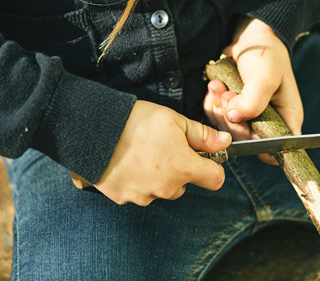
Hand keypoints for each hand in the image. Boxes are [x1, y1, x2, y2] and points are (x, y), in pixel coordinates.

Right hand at [94, 100, 230, 205]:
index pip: (215, 179)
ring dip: (157, 176)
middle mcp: (167, 188)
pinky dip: (136, 181)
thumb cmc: (137, 121)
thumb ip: (203, 135)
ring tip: (141, 152)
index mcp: (184, 168)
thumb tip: (224, 143)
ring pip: (161, 189)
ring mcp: (144, 195)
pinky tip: (127, 161)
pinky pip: (139, 192)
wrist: (95, 130)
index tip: (202, 156)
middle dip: (179, 169)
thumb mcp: (176, 120)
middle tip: (163, 147)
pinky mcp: (123, 198)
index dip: (212, 166)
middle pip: (184, 184)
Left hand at [203, 17, 302, 163]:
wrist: (251, 37)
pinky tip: (214, 87)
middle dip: (232, 121)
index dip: (261, 146)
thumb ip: (254, 100)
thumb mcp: (265, 76)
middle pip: (247, 141)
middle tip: (228, 96)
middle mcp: (268, 122)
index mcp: (286, 118)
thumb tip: (235, 117)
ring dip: (219, 110)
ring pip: (228, 131)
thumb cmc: (267, 55)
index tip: (245, 125)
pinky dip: (211, 104)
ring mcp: (248, 118)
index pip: (278, 150)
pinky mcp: (231, 110)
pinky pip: (215, 118)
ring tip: (219, 88)